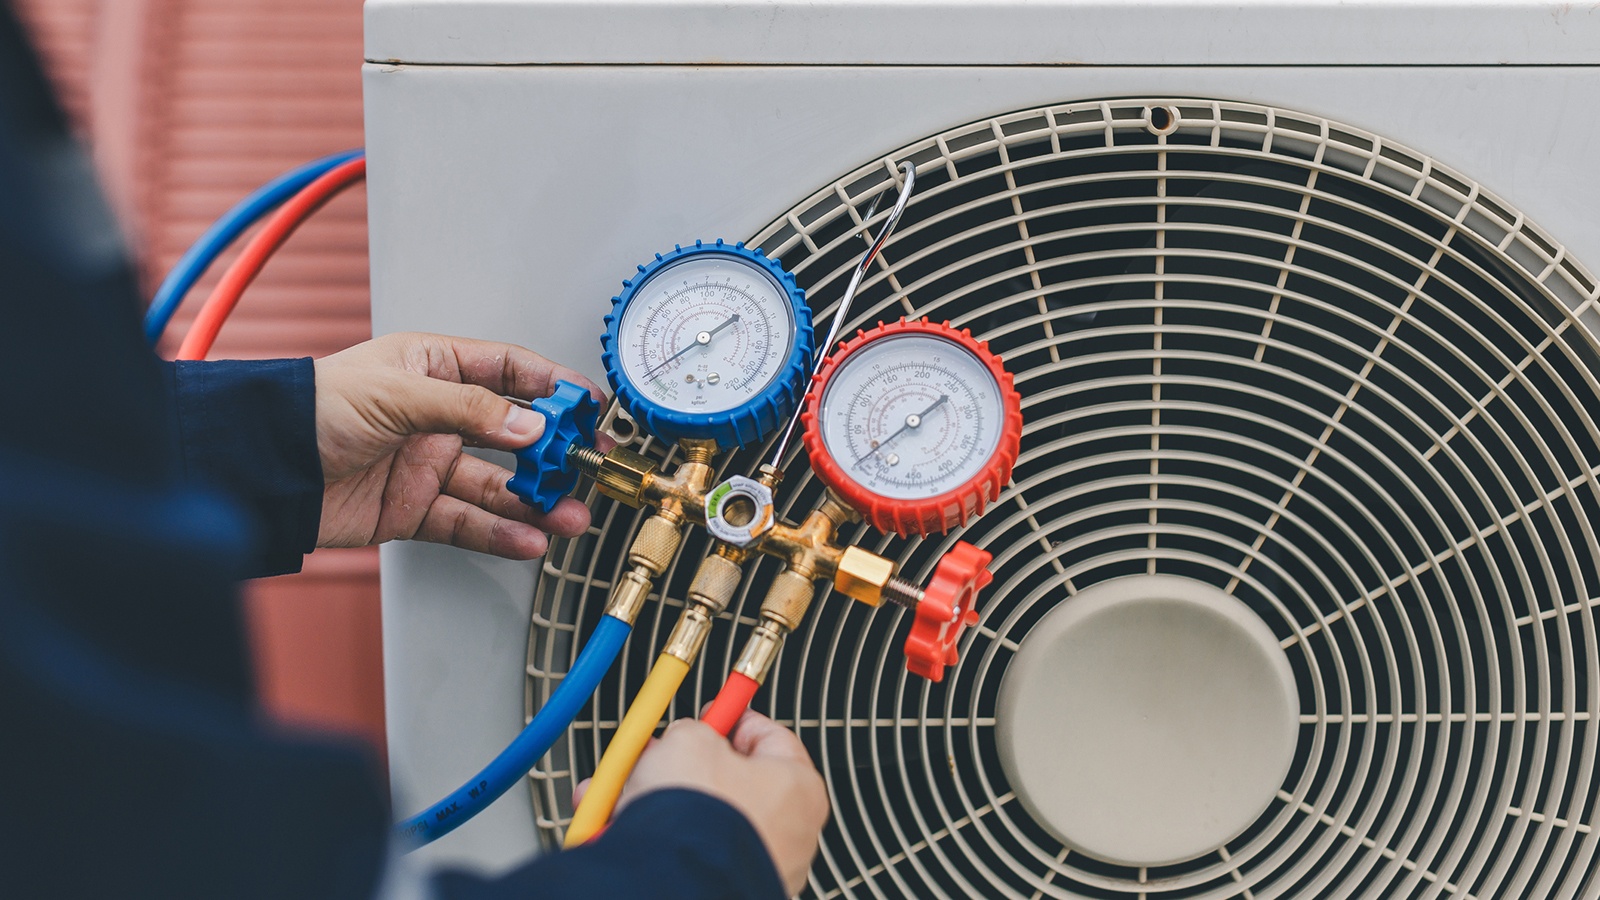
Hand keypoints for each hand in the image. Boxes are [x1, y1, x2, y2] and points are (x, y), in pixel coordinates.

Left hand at [312, 332, 606, 558]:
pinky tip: (527, 538)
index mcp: (434, 368)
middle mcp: (437, 417)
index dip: (552, 387)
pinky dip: (500, 533)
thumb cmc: (311, 407)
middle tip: (587, 467)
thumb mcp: (398, 392)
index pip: (509, 372)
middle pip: (512, 436)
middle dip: (554, 455)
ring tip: (570, 515)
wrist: (260, 465)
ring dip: (536, 503)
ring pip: (497, 487)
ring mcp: (427, 465)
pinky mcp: (414, 510)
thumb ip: (470, 409)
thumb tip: (529, 426)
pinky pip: (468, 523)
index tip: (588, 405)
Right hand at [575, 712, 828, 895]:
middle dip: (686, 765)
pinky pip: (690, 852)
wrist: (675, 882)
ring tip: (623, 791)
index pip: (771, 737)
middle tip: (659, 754)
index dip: (734, 719)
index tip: (712, 712)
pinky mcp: (726, 887)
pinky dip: (658, 839)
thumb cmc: (699, 816)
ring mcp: (761, 864)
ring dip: (661, 802)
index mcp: (798, 787)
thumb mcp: (689, 742)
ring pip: (704, 820)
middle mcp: (791, 832)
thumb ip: (693, 731)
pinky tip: (619, 825)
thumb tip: (684, 739)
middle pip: (732, 781)